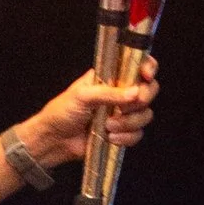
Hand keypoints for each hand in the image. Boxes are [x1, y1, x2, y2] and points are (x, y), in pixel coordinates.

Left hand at [23, 57, 158, 171]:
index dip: (148, 68)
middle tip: (125, 107)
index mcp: (111, 77)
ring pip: (145, 114)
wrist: (54, 139)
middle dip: (142, 99)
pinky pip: (137, 134)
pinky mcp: (122, 132)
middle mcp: (121, 93)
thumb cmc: (63, 111)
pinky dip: (126, 137)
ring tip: (107, 126)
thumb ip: (109, 93)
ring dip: (129, 122)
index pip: (138, 65)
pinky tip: (110, 137)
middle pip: (149, 90)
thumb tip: (135, 92)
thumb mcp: (83, 95)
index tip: (146, 76)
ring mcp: (123, 113)